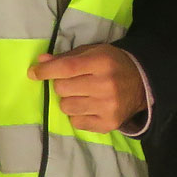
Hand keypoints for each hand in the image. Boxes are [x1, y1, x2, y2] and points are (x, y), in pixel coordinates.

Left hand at [31, 44, 148, 132]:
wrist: (143, 84)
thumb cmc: (113, 64)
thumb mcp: (94, 53)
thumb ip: (67, 57)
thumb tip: (41, 62)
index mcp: (102, 62)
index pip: (66, 67)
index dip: (46, 71)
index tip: (33, 73)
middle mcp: (105, 85)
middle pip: (62, 89)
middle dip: (61, 85)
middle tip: (73, 82)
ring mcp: (108, 106)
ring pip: (66, 107)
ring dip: (69, 101)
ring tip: (82, 95)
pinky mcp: (108, 124)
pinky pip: (76, 123)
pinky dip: (78, 115)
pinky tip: (90, 107)